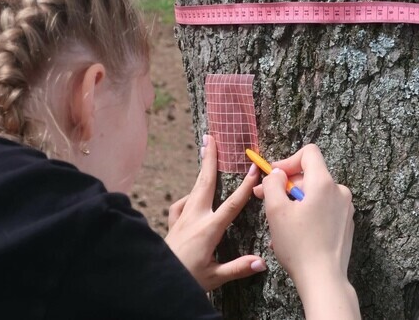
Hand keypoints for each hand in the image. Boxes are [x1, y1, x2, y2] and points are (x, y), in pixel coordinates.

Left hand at [164, 135, 265, 290]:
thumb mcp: (215, 277)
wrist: (156, 282)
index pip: (232, 204)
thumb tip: (262, 262)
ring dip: (201, 171)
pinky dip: (187, 196)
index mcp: (209, 230)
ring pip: (194, 189)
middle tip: (211, 138)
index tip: (253, 167)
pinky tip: (192, 196)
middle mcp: (195, 219)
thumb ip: (238, 268)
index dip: (244, 185)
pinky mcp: (173, 225)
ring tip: (206, 153)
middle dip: (210, 159)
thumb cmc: (187, 280)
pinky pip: (180, 204)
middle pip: (205, 183)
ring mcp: (182, 219)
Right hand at [255, 144, 359, 318]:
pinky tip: (293, 234)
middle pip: (310, 175)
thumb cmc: (299, 245)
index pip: (309, 153)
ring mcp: (345, 209)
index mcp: (324, 183)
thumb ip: (273, 184)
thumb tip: (276, 174)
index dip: (287, 161)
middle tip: (264, 199)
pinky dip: (307, 214)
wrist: (323, 279)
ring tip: (278, 224)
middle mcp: (339, 192)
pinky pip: (322, 210)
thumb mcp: (276, 211)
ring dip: (294, 202)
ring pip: (314, 195)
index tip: (273, 177)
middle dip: (286, 185)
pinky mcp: (345, 225)